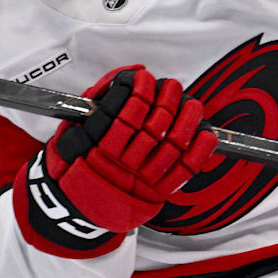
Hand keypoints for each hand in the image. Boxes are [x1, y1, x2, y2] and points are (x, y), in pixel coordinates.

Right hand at [44, 67, 219, 231]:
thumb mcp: (72, 130)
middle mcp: (122, 163)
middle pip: (153, 126)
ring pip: (172, 144)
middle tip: (171, 86)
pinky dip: (199, 150)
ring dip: (186, 118)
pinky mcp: (159, 190)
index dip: (138, 91)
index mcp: (99, 147)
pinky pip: (185, 169)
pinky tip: (205, 132)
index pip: (124, 113)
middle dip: (167, 100)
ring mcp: (142, 177)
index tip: (143, 78)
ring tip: (190, 103)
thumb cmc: (77, 164)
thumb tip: (132, 74)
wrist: (81, 204)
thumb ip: (100, 99)